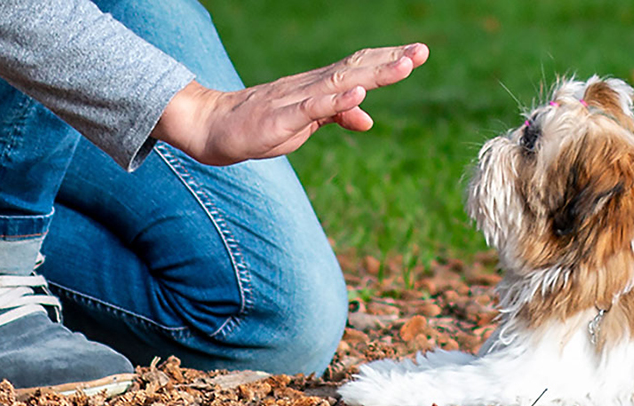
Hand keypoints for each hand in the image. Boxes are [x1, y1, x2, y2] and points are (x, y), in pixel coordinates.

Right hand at [152, 43, 428, 165]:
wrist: (212, 127)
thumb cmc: (259, 125)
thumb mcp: (305, 124)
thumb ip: (336, 115)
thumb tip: (368, 117)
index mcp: (317, 87)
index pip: (358, 68)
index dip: (388, 61)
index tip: (418, 54)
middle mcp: (310, 86)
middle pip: (356, 69)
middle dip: (390, 61)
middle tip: (421, 52)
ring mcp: (295, 100)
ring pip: (340, 83)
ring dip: (373, 75)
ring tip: (403, 66)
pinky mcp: (280, 118)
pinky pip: (312, 109)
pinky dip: (337, 102)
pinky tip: (359, 96)